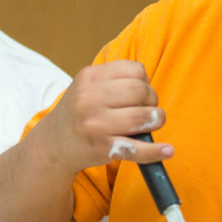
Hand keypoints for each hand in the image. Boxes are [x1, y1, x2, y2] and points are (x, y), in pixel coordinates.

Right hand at [39, 59, 170, 173]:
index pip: (135, 70)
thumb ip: (114, 79)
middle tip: (147, 111)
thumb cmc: (78, 112)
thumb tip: (149, 85)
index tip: (140, 94)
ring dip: (155, 121)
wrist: (54, 144)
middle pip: (141, 92)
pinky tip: (167, 150)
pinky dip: (156, 151)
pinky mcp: (103, 148)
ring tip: (150, 124)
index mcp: (89, 77)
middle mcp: (90, 99)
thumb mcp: (86, 86)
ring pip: (143, 117)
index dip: (145, 82)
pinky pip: (137, 149)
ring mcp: (96, 125)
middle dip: (152, 102)